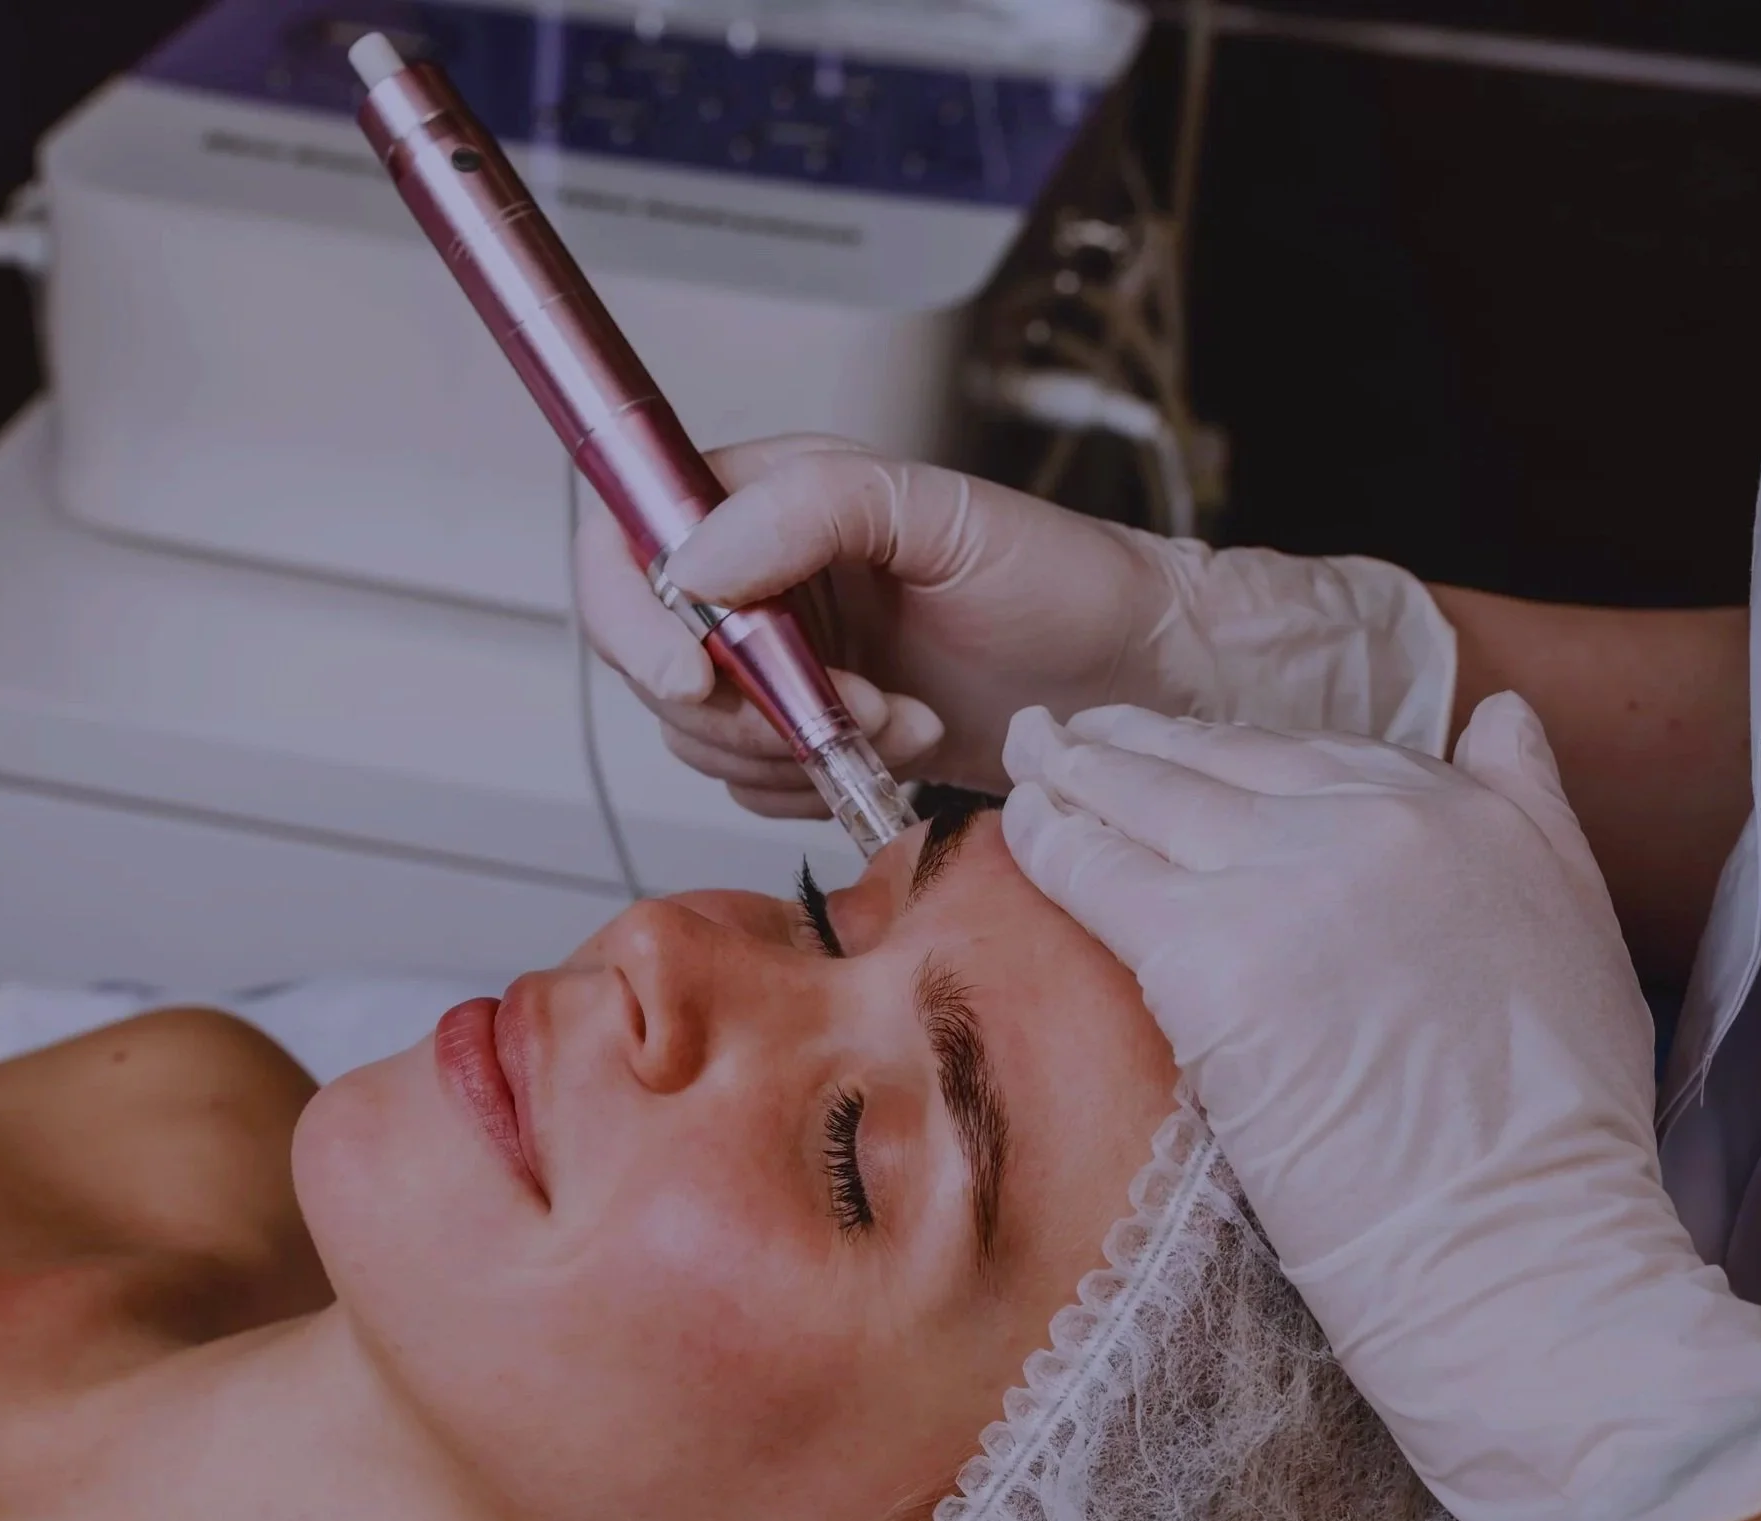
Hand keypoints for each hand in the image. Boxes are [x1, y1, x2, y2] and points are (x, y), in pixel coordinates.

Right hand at [574, 435, 1457, 816]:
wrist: (1132, 683)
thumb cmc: (1063, 582)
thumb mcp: (947, 514)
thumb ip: (813, 507)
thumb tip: (697, 558)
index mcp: (768, 497)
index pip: (629, 542)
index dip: (636, 616)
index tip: (697, 671)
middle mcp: (759, 577)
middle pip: (653, 658)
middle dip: (746, 704)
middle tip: (849, 704)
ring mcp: (779, 662)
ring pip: (700, 734)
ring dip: (797, 748)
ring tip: (900, 718)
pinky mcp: (808, 734)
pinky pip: (753, 784)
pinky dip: (820, 783)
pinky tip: (901, 749)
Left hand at [1001, 696, 1760, 1520]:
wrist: (1519, 1241)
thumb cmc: (1555, 1129)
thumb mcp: (1581, 925)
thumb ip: (1532, 805)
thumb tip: (1499, 715)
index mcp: (1461, 809)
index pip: (1305, 755)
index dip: (1224, 754)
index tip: (1171, 751)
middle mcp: (1373, 819)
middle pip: (1217, 762)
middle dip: (1132, 745)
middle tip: (1065, 737)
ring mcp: (1287, 878)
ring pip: (1148, 798)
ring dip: (1074, 774)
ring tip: (1027, 759)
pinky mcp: (1210, 950)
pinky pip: (1101, 870)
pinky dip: (1050, 841)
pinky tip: (1015, 828)